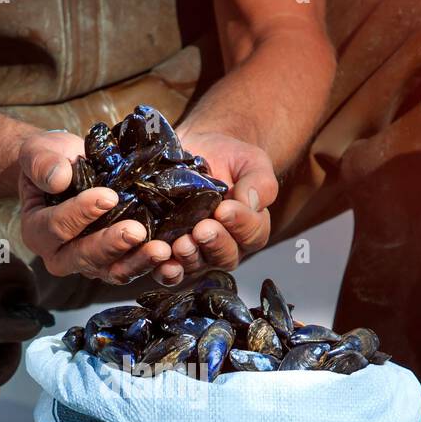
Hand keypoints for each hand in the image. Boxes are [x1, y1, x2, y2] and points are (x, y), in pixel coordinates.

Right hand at [18, 131, 174, 284]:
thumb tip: (58, 179)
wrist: (67, 169)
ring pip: (111, 271)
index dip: (81, 214)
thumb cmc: (52, 160)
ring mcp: (88, 263)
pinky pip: (130, 269)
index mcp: (37, 232)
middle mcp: (59, 255)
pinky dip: (148, 262)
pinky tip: (168, 251)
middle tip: (137, 231)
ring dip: (136, 262)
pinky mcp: (112, 263)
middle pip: (84, 256)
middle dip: (112, 245)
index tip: (108, 196)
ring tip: (160, 249)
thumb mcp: (39, 152)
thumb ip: (42, 164)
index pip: (56, 228)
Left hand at [158, 130, 277, 285]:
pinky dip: (166, 270)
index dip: (240, 224)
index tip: (225, 209)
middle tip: (202, 229)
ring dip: (189, 257)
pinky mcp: (169, 253)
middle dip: (214, 243)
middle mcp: (225, 245)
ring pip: (197, 265)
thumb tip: (250, 201)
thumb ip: (259, 181)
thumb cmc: (228, 158)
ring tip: (181, 244)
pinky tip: (161, 260)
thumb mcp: (251, 162)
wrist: (194, 150)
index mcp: (250, 227)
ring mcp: (197, 252)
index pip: (252, 234)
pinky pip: (169, 271)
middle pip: (225, 256)